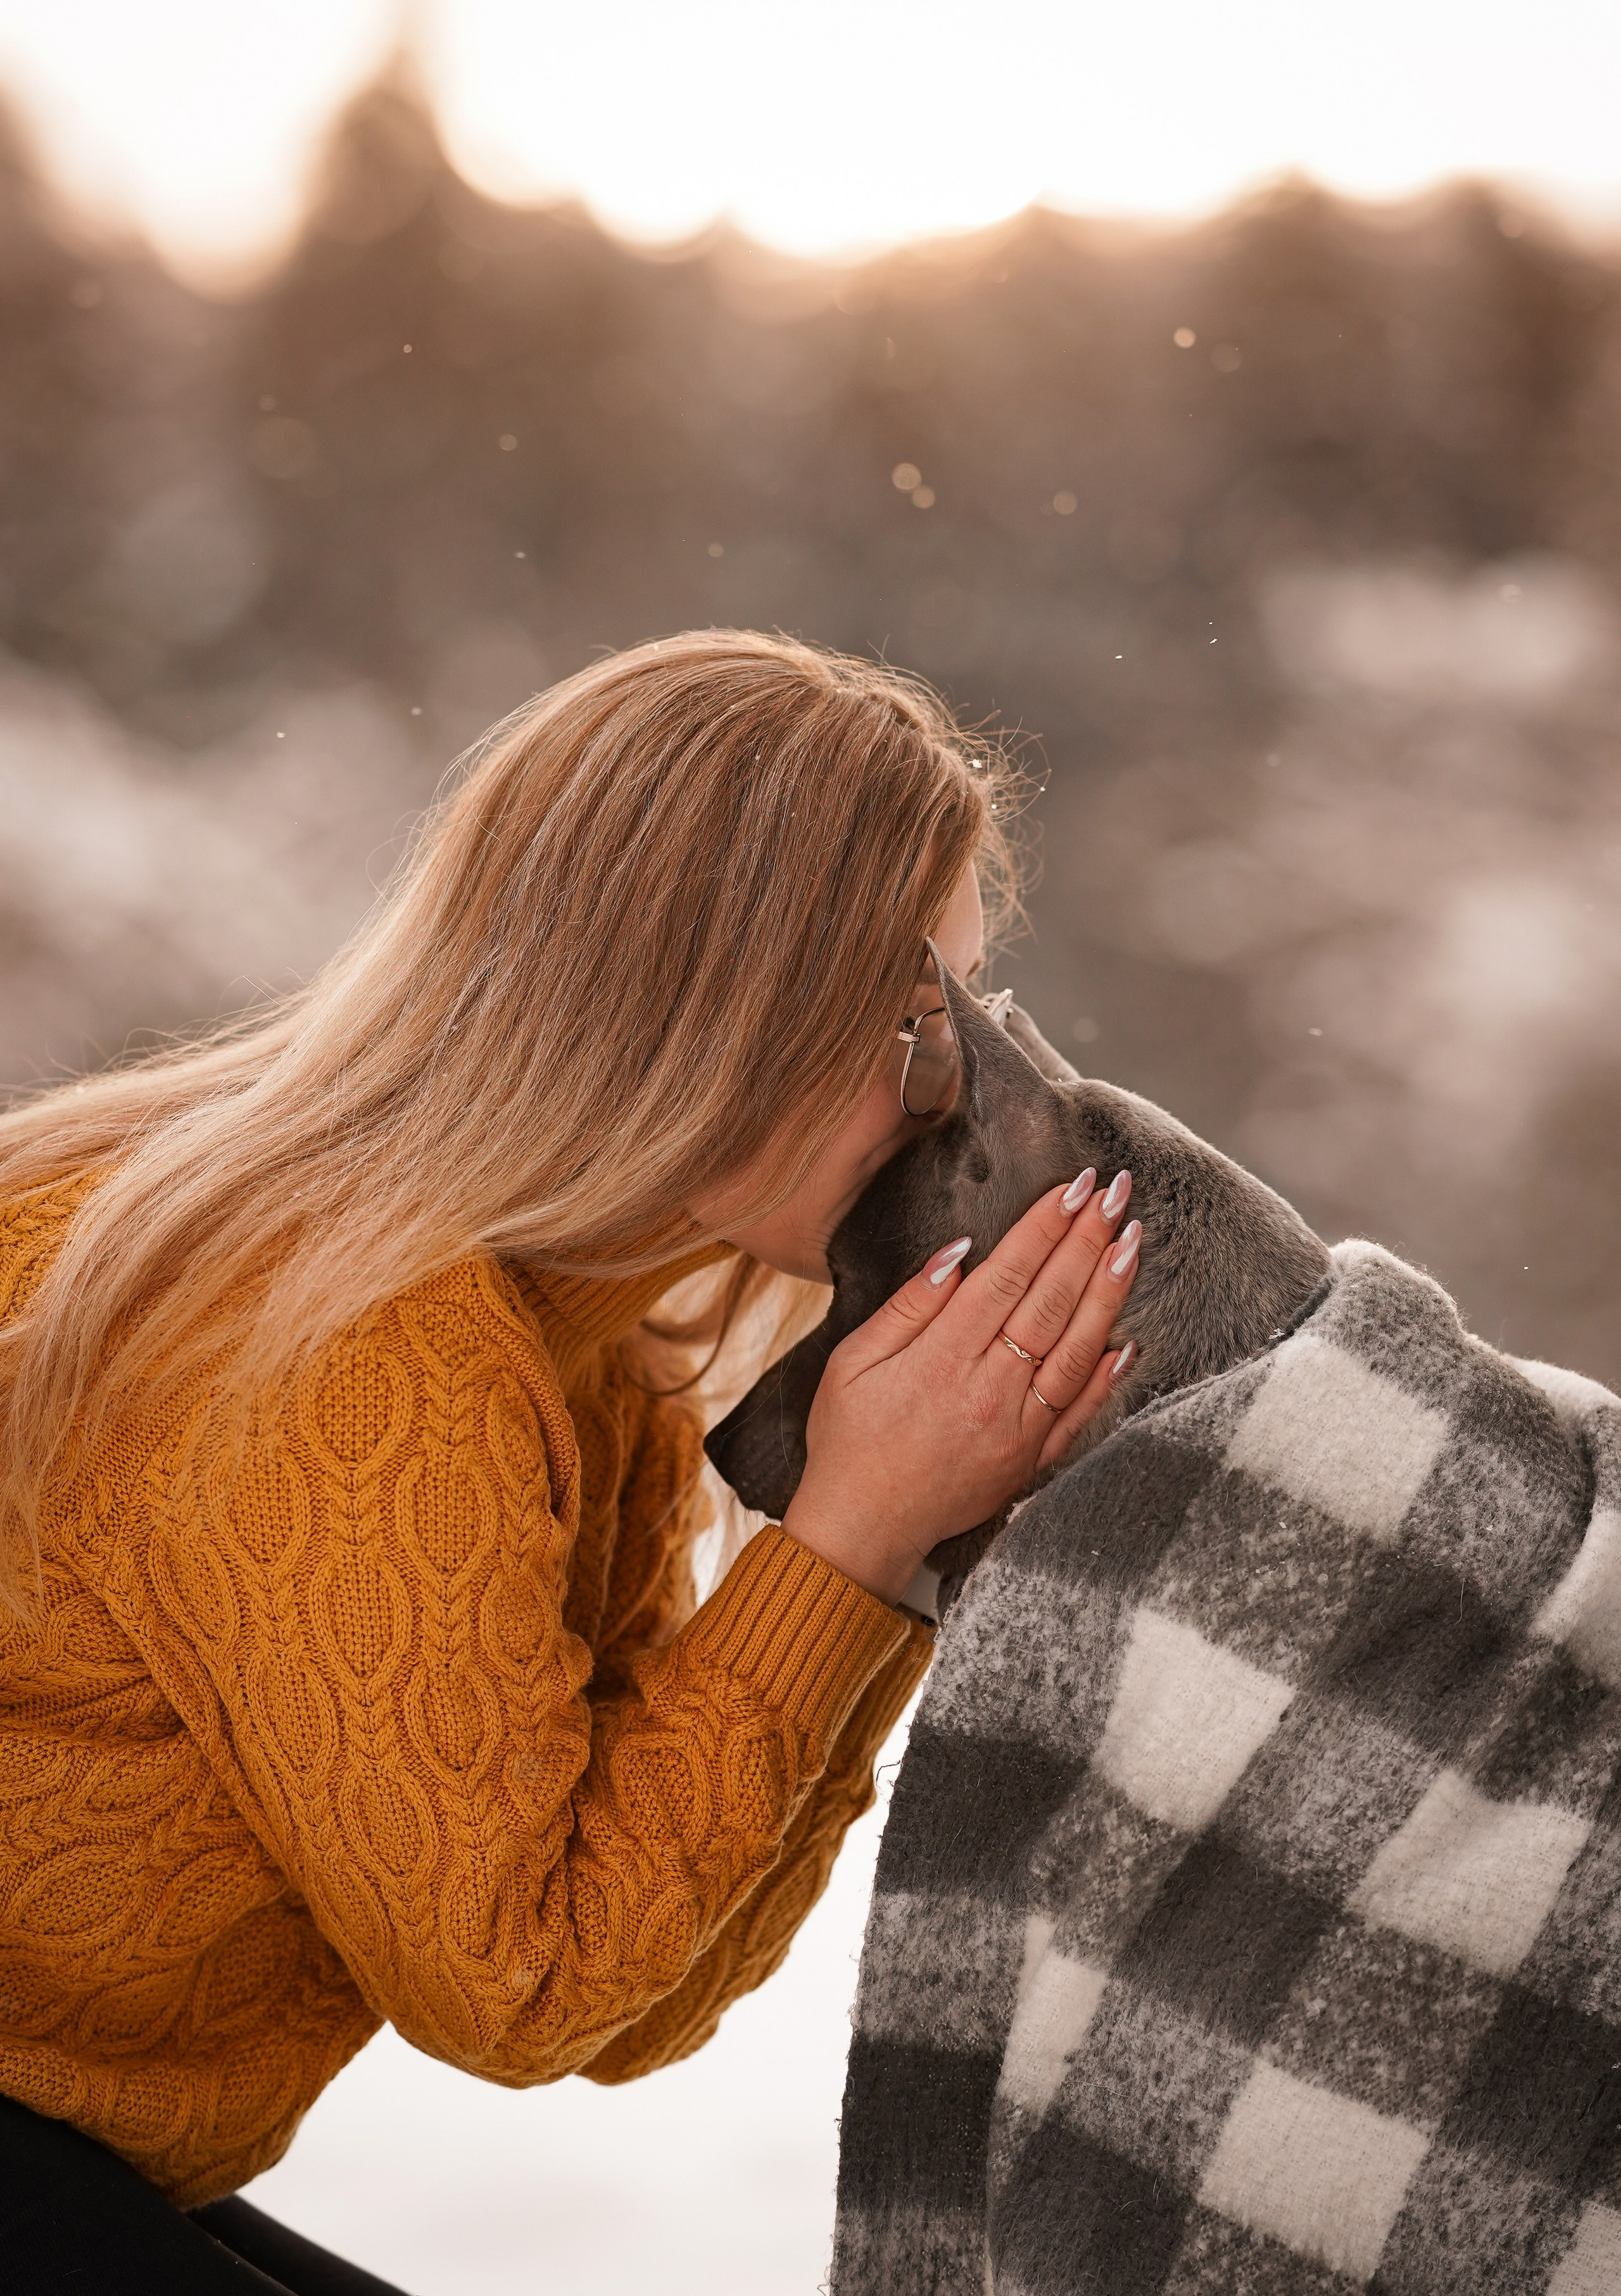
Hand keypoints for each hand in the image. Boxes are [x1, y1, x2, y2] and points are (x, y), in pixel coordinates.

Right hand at [781, 1170, 1140, 1603]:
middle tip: (1117, 1194)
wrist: (862, 1528)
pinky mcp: (1031, 1461)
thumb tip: (959, 1255)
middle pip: (1050, 1304)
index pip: (1007, 1277)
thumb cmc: (849, 1441)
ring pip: (1075, 1351)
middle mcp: (989, 1391)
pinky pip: (1079, 1414)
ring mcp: (1018, 1429)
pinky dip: (1107, 1377)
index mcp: (942, 1360)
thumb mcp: (853, 1362)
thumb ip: (908, 1307)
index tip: (1075, 1187)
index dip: (1044, 1228)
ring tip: (1133, 1243)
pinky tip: (1129, 1339)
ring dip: (1109, 1295)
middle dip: (1087, 1242)